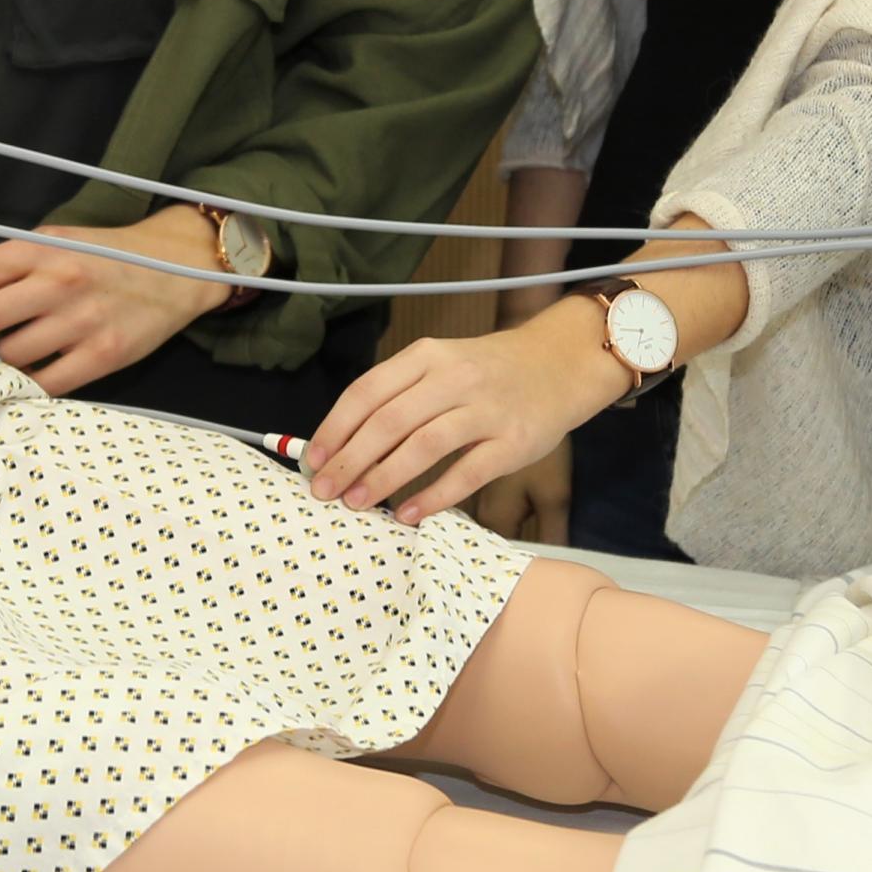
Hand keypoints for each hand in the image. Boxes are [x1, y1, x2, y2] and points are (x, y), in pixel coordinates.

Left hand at [0, 214, 225, 393]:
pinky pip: (47, 382)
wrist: (178, 267)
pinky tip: (19, 379)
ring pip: (10, 354)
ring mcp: (83, 320)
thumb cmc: (109, 255)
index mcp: (43, 249)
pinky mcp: (104, 354)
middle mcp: (60, 281)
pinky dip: (24, 385)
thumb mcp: (60, 240)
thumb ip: (16, 263)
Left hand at [302, 312, 628, 523]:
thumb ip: (397, 396)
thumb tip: (341, 444)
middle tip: (324, 491)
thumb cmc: (486, 373)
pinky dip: (434, 495)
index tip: (312, 459)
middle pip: (390, 421)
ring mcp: (486, 410)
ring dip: (384, 477)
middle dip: (350, 459)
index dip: (336, 428)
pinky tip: (408, 513)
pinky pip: (467, 472)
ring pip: (424, 445)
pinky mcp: (514, 442)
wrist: (559, 365)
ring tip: (356, 503)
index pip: (368, 391)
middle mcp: (454, 378)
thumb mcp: (440, 365)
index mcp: (427, 357)